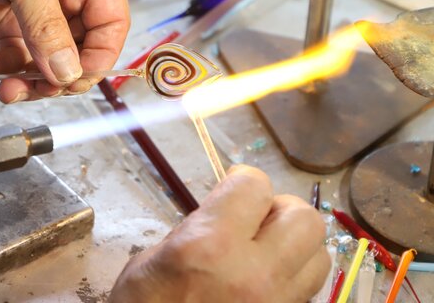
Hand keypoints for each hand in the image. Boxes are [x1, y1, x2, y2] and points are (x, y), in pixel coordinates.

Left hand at [0, 0, 128, 102]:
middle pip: (80, 49)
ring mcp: (40, 9)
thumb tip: (68, 73)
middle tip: (38, 90)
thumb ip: (47, 29)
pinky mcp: (12, 23)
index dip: (98, 57)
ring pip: (48, 61)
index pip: (111, 24)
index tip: (76, 80)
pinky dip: (2, 68)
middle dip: (58, 74)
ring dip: (28, 79)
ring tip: (6, 87)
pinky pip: (17, 58)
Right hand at [109, 166, 329, 302]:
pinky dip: (292, 278)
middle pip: (304, 217)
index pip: (254, 186)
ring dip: (294, 246)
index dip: (241, 182)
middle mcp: (253, 273)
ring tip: (263, 255)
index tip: (230, 192)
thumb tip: (228, 213)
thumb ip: (197, 229)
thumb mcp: (152, 260)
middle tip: (253, 222)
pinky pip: (308, 290)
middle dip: (279, 210)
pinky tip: (264, 283)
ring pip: (320, 256)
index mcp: (209, 245)